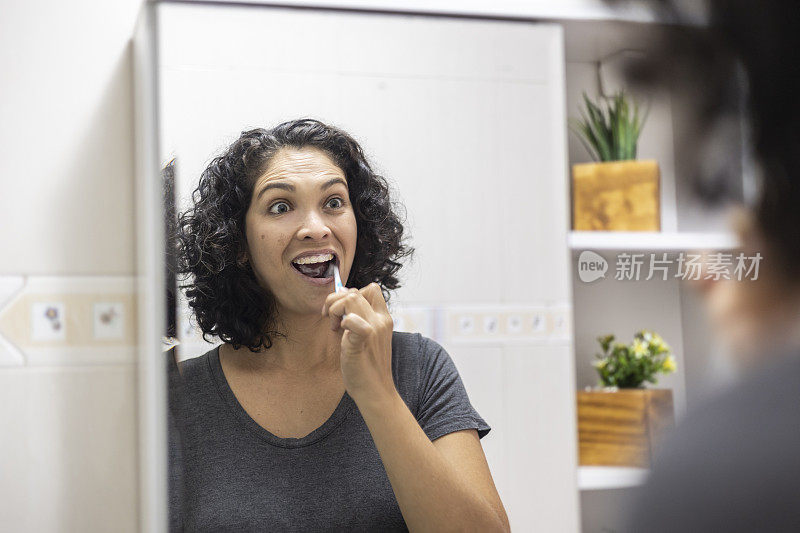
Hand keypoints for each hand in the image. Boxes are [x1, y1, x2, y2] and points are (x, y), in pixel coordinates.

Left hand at [322, 283, 395, 404]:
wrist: (375, 391)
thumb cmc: (367, 366)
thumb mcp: (366, 337)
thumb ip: (358, 317)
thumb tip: (343, 293)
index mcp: (383, 318)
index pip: (372, 289)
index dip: (353, 293)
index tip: (341, 311)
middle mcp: (381, 320)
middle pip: (357, 291)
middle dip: (337, 300)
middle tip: (331, 319)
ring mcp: (373, 329)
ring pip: (352, 298)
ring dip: (335, 309)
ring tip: (334, 327)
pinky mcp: (363, 340)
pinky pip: (352, 319)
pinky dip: (342, 322)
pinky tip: (339, 333)